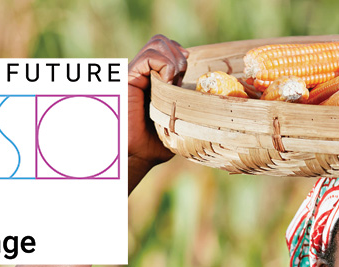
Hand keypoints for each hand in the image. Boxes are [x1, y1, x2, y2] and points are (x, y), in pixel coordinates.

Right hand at [128, 34, 187, 191]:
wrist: (139, 153)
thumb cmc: (157, 143)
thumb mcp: (179, 118)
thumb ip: (188, 103)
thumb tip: (210, 96)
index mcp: (154, 79)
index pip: (169, 48)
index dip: (181, 57)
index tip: (184, 79)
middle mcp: (143, 73)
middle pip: (163, 41)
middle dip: (178, 57)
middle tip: (178, 82)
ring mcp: (135, 73)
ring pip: (158, 43)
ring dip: (173, 60)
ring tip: (172, 82)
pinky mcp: (129, 78)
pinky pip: (149, 55)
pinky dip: (165, 65)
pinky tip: (166, 83)